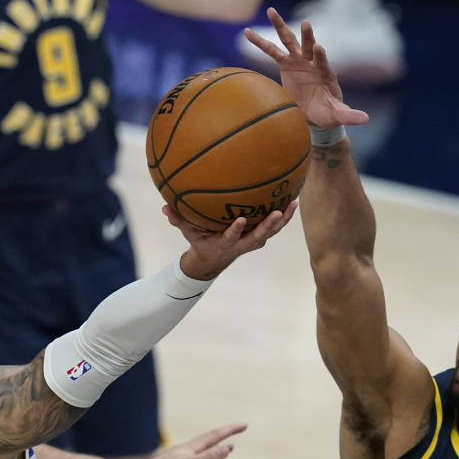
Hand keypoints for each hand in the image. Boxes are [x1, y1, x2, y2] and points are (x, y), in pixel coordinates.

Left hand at [136, 423, 246, 458]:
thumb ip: (208, 457)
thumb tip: (227, 448)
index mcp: (191, 448)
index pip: (215, 436)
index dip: (230, 430)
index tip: (244, 424)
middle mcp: (187, 450)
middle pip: (209, 438)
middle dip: (225, 433)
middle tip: (238, 428)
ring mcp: (180, 457)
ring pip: (201, 447)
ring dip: (214, 443)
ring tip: (222, 442)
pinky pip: (195, 457)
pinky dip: (204, 455)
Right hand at [163, 201, 297, 279]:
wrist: (214, 259)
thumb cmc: (200, 241)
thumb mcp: (188, 232)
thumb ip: (178, 219)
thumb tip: (165, 207)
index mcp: (224, 243)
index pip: (230, 237)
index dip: (236, 230)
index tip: (241, 220)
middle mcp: (242, 243)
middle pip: (258, 236)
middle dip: (268, 225)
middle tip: (277, 213)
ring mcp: (253, 241)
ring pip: (271, 232)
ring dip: (283, 220)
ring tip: (293, 203)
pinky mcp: (260, 237)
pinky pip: (275, 227)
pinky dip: (284, 216)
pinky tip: (293, 198)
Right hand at [243, 7, 368, 128]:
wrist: (315, 113)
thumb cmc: (328, 113)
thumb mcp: (338, 115)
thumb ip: (350, 115)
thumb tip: (366, 119)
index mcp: (325, 74)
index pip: (323, 62)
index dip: (321, 55)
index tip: (318, 47)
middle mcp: (312, 63)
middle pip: (308, 46)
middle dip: (307, 36)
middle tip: (306, 23)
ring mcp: (298, 62)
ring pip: (289, 41)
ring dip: (280, 26)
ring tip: (271, 10)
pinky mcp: (286, 64)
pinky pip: (272, 51)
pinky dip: (260, 43)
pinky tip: (247, 32)